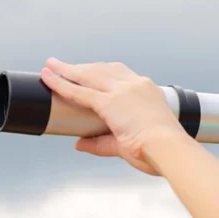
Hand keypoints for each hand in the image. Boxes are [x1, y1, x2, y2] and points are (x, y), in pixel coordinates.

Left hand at [39, 58, 187, 174]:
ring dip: (67, 70)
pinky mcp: (110, 102)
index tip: (89, 71)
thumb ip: (102, 143)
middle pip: (102, 69)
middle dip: (81, 67)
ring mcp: (122, 92)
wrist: (170, 150)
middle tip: (63, 67)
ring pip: (88, 75)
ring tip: (51, 66)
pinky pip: (79, 91)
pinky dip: (60, 83)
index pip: (121, 74)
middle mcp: (136, 85)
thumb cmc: (160, 151)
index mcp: (148, 91)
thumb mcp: (129, 143)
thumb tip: (79, 144)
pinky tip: (48, 77)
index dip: (101, 71)